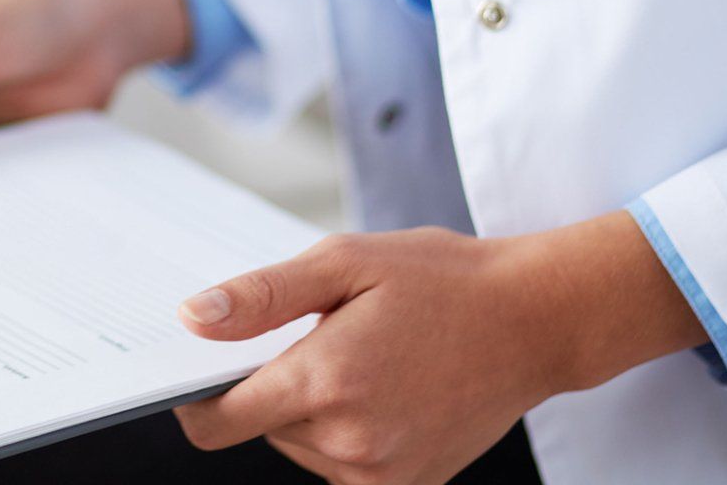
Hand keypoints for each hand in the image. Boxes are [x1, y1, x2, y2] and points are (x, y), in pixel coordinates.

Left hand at [173, 214, 708, 484]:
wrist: (534, 320)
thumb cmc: (442, 281)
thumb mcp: (344, 262)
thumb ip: (260, 297)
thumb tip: (192, 320)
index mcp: (326, 384)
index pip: (218, 422)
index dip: (196, 396)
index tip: (204, 366)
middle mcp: (350, 443)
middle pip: (261, 428)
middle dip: (273, 383)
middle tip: (322, 333)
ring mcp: (382, 475)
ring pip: (300, 446)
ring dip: (312, 407)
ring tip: (365, 355)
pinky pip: (342, 465)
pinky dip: (346, 430)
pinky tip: (384, 387)